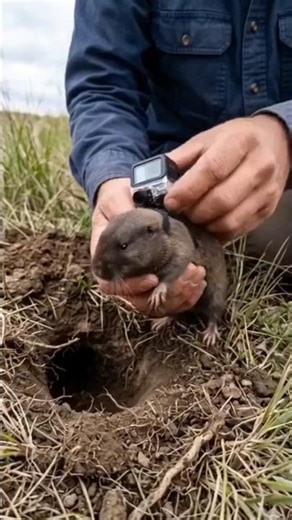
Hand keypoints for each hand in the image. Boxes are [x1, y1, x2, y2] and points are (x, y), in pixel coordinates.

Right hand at [91, 178, 206, 315]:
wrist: (129, 200)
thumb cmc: (118, 201)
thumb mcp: (115, 199)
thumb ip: (119, 209)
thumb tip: (127, 215)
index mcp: (105, 263)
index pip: (111, 287)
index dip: (132, 287)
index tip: (153, 278)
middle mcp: (121, 278)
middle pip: (139, 302)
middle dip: (167, 293)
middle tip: (189, 273)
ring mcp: (140, 283)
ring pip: (157, 305)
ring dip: (181, 294)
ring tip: (198, 273)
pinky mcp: (157, 284)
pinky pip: (171, 302)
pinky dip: (187, 297)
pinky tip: (200, 281)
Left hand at [164, 115, 290, 241]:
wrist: (277, 144)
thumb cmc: (234, 140)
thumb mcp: (207, 139)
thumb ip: (181, 158)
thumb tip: (153, 180)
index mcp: (239, 142)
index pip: (212, 170)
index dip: (188, 190)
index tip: (170, 202)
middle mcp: (259, 166)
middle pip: (222, 200)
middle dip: (194, 212)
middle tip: (180, 214)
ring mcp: (267, 191)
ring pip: (231, 220)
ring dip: (205, 225)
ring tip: (193, 220)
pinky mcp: (268, 210)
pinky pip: (239, 230)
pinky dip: (218, 233)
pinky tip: (207, 225)